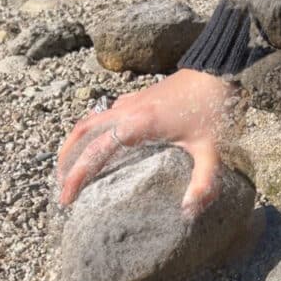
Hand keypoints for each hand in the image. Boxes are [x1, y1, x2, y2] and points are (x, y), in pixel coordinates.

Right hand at [56, 68, 238, 215]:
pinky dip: (94, 131)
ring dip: (76, 143)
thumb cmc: (214, 106)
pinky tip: (102, 144)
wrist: (220, 68)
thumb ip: (203, 183)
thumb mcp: (212, 150)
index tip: (65, 199)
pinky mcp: (139, 97)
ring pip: (90, 120)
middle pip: (82, 133)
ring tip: (70, 166)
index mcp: (136, 124)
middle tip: (60, 186)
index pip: (95, 154)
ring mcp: (131, 101)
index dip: (76, 178)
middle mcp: (126, 110)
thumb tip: (188, 212)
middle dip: (66, 160)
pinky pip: (105, 114)